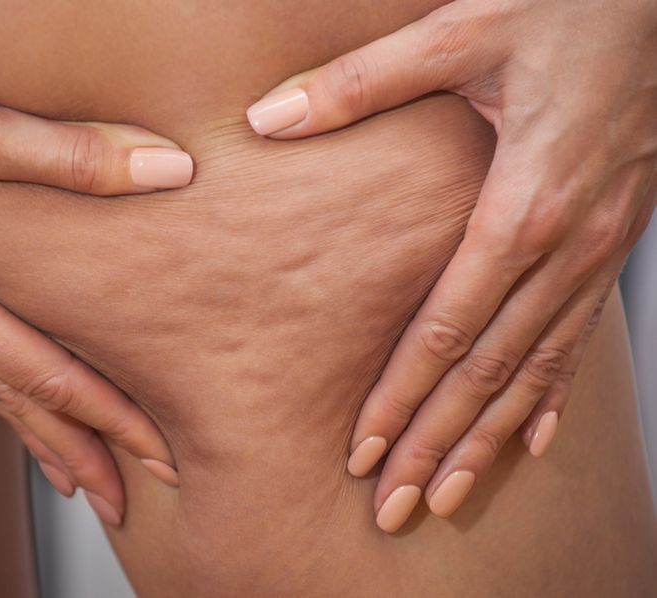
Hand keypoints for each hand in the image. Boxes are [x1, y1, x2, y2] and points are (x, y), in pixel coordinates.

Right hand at [0, 2, 191, 525]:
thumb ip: (68, 155)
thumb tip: (167, 171)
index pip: (39, 379)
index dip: (107, 420)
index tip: (154, 457)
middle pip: (8, 403)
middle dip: (73, 455)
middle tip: (123, 504)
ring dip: (35, 430)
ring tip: (76, 473)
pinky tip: (11, 390)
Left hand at [246, 0, 655, 531]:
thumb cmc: (566, 11)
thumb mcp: (459, 33)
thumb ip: (361, 83)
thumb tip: (270, 117)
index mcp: (519, 205)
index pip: (446, 331)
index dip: (402, 398)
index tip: (364, 451)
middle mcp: (564, 246)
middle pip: (489, 372)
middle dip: (437, 445)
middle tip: (396, 506)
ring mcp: (595, 253)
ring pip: (535, 372)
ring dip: (488, 441)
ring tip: (450, 495)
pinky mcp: (609, 244)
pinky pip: (579, 340)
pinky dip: (551, 397)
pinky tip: (530, 442)